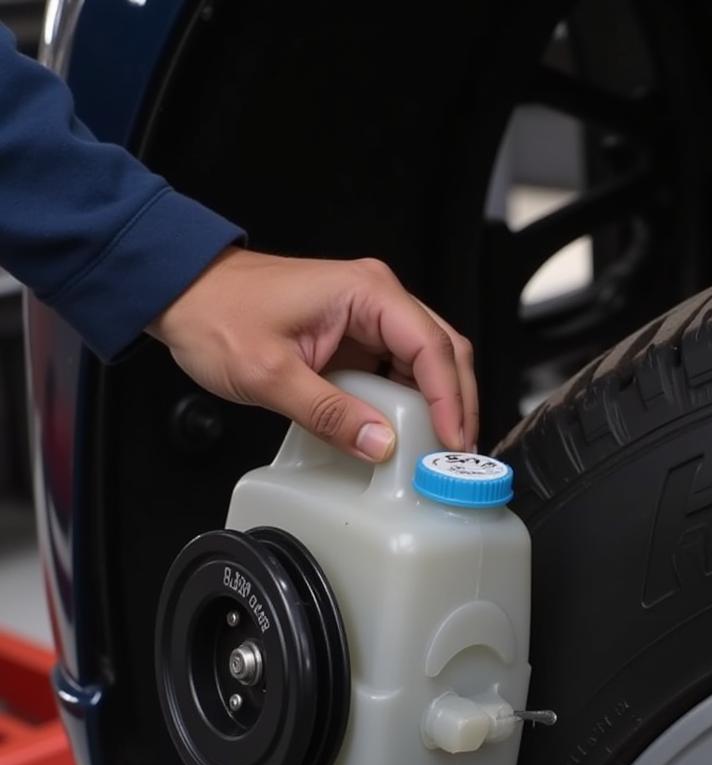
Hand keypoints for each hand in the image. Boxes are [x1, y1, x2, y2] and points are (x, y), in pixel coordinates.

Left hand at [148, 247, 477, 460]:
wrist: (182, 293)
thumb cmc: (217, 313)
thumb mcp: (269, 373)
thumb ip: (328, 413)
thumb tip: (380, 445)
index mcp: (366, 293)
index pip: (432, 348)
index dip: (451, 399)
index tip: (453, 442)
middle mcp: (376, 298)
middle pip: (444, 351)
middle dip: (458, 403)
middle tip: (457, 454)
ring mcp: (369, 316)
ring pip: (428, 361)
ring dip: (439, 404)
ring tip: (439, 449)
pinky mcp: (357, 335)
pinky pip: (399, 369)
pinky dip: (412, 401)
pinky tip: (409, 432)